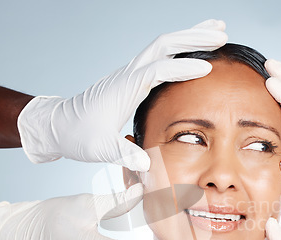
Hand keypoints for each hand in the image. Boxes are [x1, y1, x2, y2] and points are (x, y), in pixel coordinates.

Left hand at [17, 19, 226, 170]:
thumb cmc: (78, 136)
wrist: (58, 126)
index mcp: (125, 87)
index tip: (208, 68)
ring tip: (216, 31)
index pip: (158, 69)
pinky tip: (193, 52)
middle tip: (222, 33)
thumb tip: (148, 167)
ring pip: (164, 45)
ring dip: (190, 36)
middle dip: (194, 36)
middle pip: (164, 44)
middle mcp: (129, 74)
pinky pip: (160, 56)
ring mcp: (131, 73)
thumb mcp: (101, 149)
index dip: (183, 68)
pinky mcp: (132, 78)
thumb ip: (125, 155)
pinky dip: (180, 49)